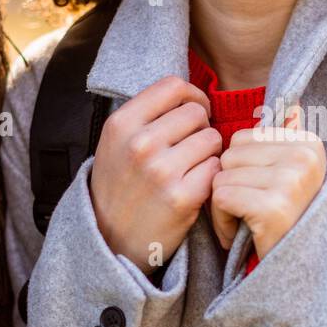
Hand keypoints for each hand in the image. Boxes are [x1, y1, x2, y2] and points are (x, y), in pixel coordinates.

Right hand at [89, 75, 222, 273]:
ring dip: (209, 152)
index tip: (195, 110)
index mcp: (121, 124)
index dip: (192, 95)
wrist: (110, 239)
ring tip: (191, 167)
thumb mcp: (116, 142)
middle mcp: (140, 144)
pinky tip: (195, 185)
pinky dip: (211, 175)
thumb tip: (190, 93)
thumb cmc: (120, 186)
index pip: (173, 86)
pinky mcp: (182, 197)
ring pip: (212, 138)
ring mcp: (161, 171)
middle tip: (191, 147)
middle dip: (201, 127)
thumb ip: (146, 114)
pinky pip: (216, 168)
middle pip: (196, 112)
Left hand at [210, 105, 326, 259]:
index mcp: (308, 143)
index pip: (243, 137)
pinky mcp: (273, 206)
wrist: (301, 272)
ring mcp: (291, 181)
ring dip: (224, 205)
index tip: (260, 193)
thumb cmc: (287, 222)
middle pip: (230, 155)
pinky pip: (221, 197)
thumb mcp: (292, 177)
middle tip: (249, 212)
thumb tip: (292, 106)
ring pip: (222, 176)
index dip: (241, 169)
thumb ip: (286, 141)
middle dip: (229, 185)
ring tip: (247, 223)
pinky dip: (222, 220)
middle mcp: (304, 157)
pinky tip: (240, 234)